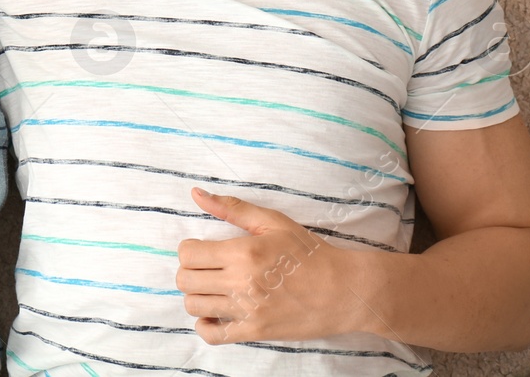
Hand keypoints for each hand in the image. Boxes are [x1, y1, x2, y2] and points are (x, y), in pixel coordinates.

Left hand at [177, 187, 366, 343]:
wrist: (344, 290)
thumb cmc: (310, 253)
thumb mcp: (273, 222)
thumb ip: (231, 208)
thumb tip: (196, 194)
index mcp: (243, 252)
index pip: (188, 253)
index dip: (189, 249)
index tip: (203, 250)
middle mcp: (241, 282)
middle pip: (185, 281)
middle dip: (189, 272)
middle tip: (206, 269)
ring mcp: (247, 310)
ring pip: (194, 306)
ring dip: (197, 296)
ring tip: (213, 289)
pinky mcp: (255, 332)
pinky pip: (213, 335)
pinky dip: (206, 326)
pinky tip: (215, 314)